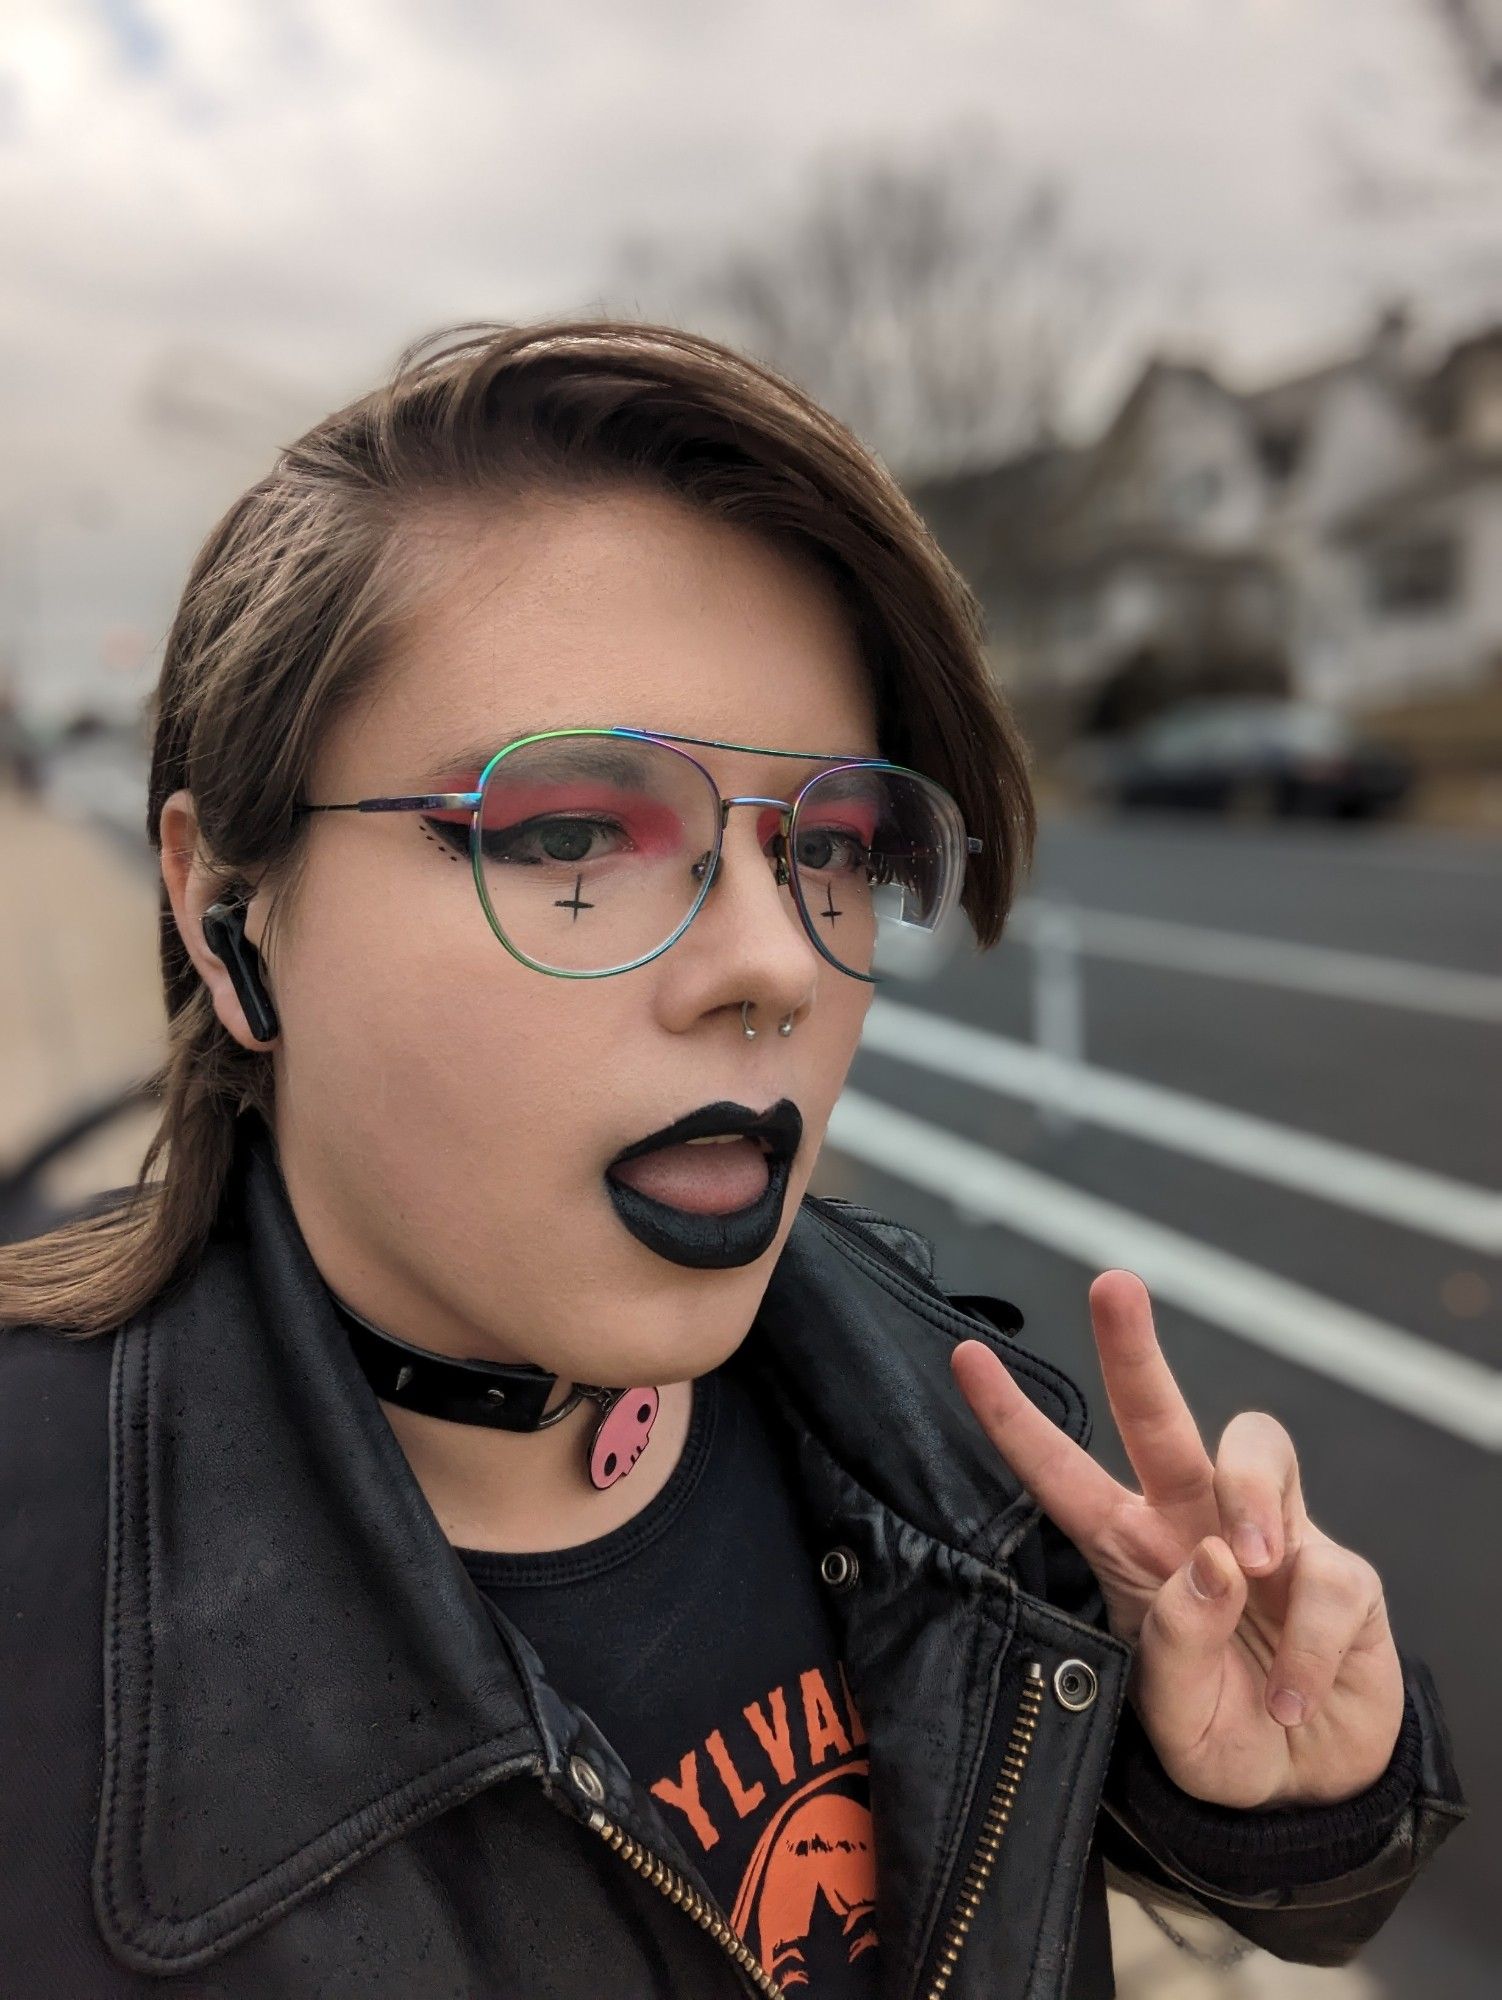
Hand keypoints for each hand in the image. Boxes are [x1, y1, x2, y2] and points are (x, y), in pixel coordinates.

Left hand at [951, 1270, 1404, 1809]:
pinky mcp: (1341, 1571)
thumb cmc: (1223, 1738)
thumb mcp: (1175, 1724)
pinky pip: (1328, 1574)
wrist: (1308, 1791)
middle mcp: (1193, 1523)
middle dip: (1132, 1349)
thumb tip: (1213, 1561)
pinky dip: (1311, 1645)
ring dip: (1249, 1498)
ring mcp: (1272, 1539)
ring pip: (1256, 1445)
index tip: (965, 1358)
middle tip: (1112, 1287)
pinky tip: (1292, 1694)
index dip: (1014, 1420)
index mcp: (1130, 1550)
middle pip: (1160, 1416)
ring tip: (1247, 1568)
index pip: (1063, 1475)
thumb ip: (1175, 1648)